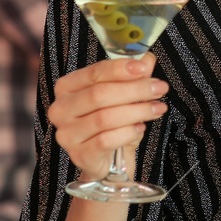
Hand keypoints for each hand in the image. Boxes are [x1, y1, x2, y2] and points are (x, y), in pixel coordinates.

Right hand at [46, 53, 167, 177]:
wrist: (108, 161)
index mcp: (67, 87)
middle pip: (99, 94)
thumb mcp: (123, 96)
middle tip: (159, 88)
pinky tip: (140, 128)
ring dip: (137, 111)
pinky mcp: (79, 154)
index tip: (144, 68)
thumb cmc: (112, 124)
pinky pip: (106, 141)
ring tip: (158, 108)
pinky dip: (127, 133)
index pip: (93, 73)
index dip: (120, 69)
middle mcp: (61, 109)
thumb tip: (146, 59)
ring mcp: (67, 134)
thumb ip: (133, 75)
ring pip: (104, 118)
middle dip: (134, 90)